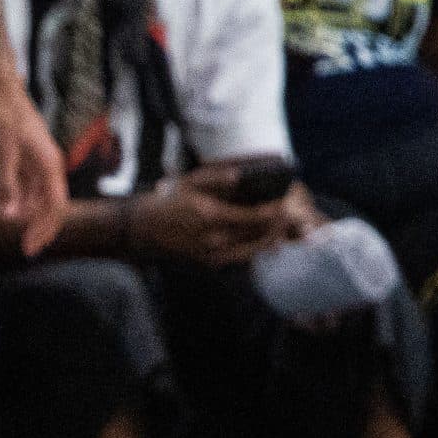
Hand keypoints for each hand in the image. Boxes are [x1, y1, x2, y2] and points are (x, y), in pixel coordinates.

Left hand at [0, 84, 67, 257]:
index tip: (30, 248)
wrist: (0, 89)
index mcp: (49, 165)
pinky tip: (4, 202)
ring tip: (9, 222)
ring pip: (39, 195)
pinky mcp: (28, 155)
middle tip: (26, 249)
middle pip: (51, 204)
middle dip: (39, 227)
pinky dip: (19, 195)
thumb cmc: (2, 119)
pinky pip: (28, 183)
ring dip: (27, 211)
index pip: (55, 207)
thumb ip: (7, 186)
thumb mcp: (1, 155)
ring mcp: (39, 160)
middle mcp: (49, 164)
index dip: (45, 230)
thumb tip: (9, 216)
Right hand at [129, 171, 290, 267]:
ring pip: (252, 250)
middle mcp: (214, 239)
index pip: (253, 216)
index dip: (274, 212)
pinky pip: (240, 257)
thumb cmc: (169, 202)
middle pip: (257, 235)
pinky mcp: (210, 263)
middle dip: (278, 226)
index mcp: (211, 215)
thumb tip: (241, 175)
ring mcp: (212, 254)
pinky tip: (264, 241)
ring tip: (282, 229)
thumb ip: (217, 177)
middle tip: (292, 216)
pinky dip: (255, 250)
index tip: (285, 204)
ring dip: (270, 240)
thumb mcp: (190, 182)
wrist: (144, 229)